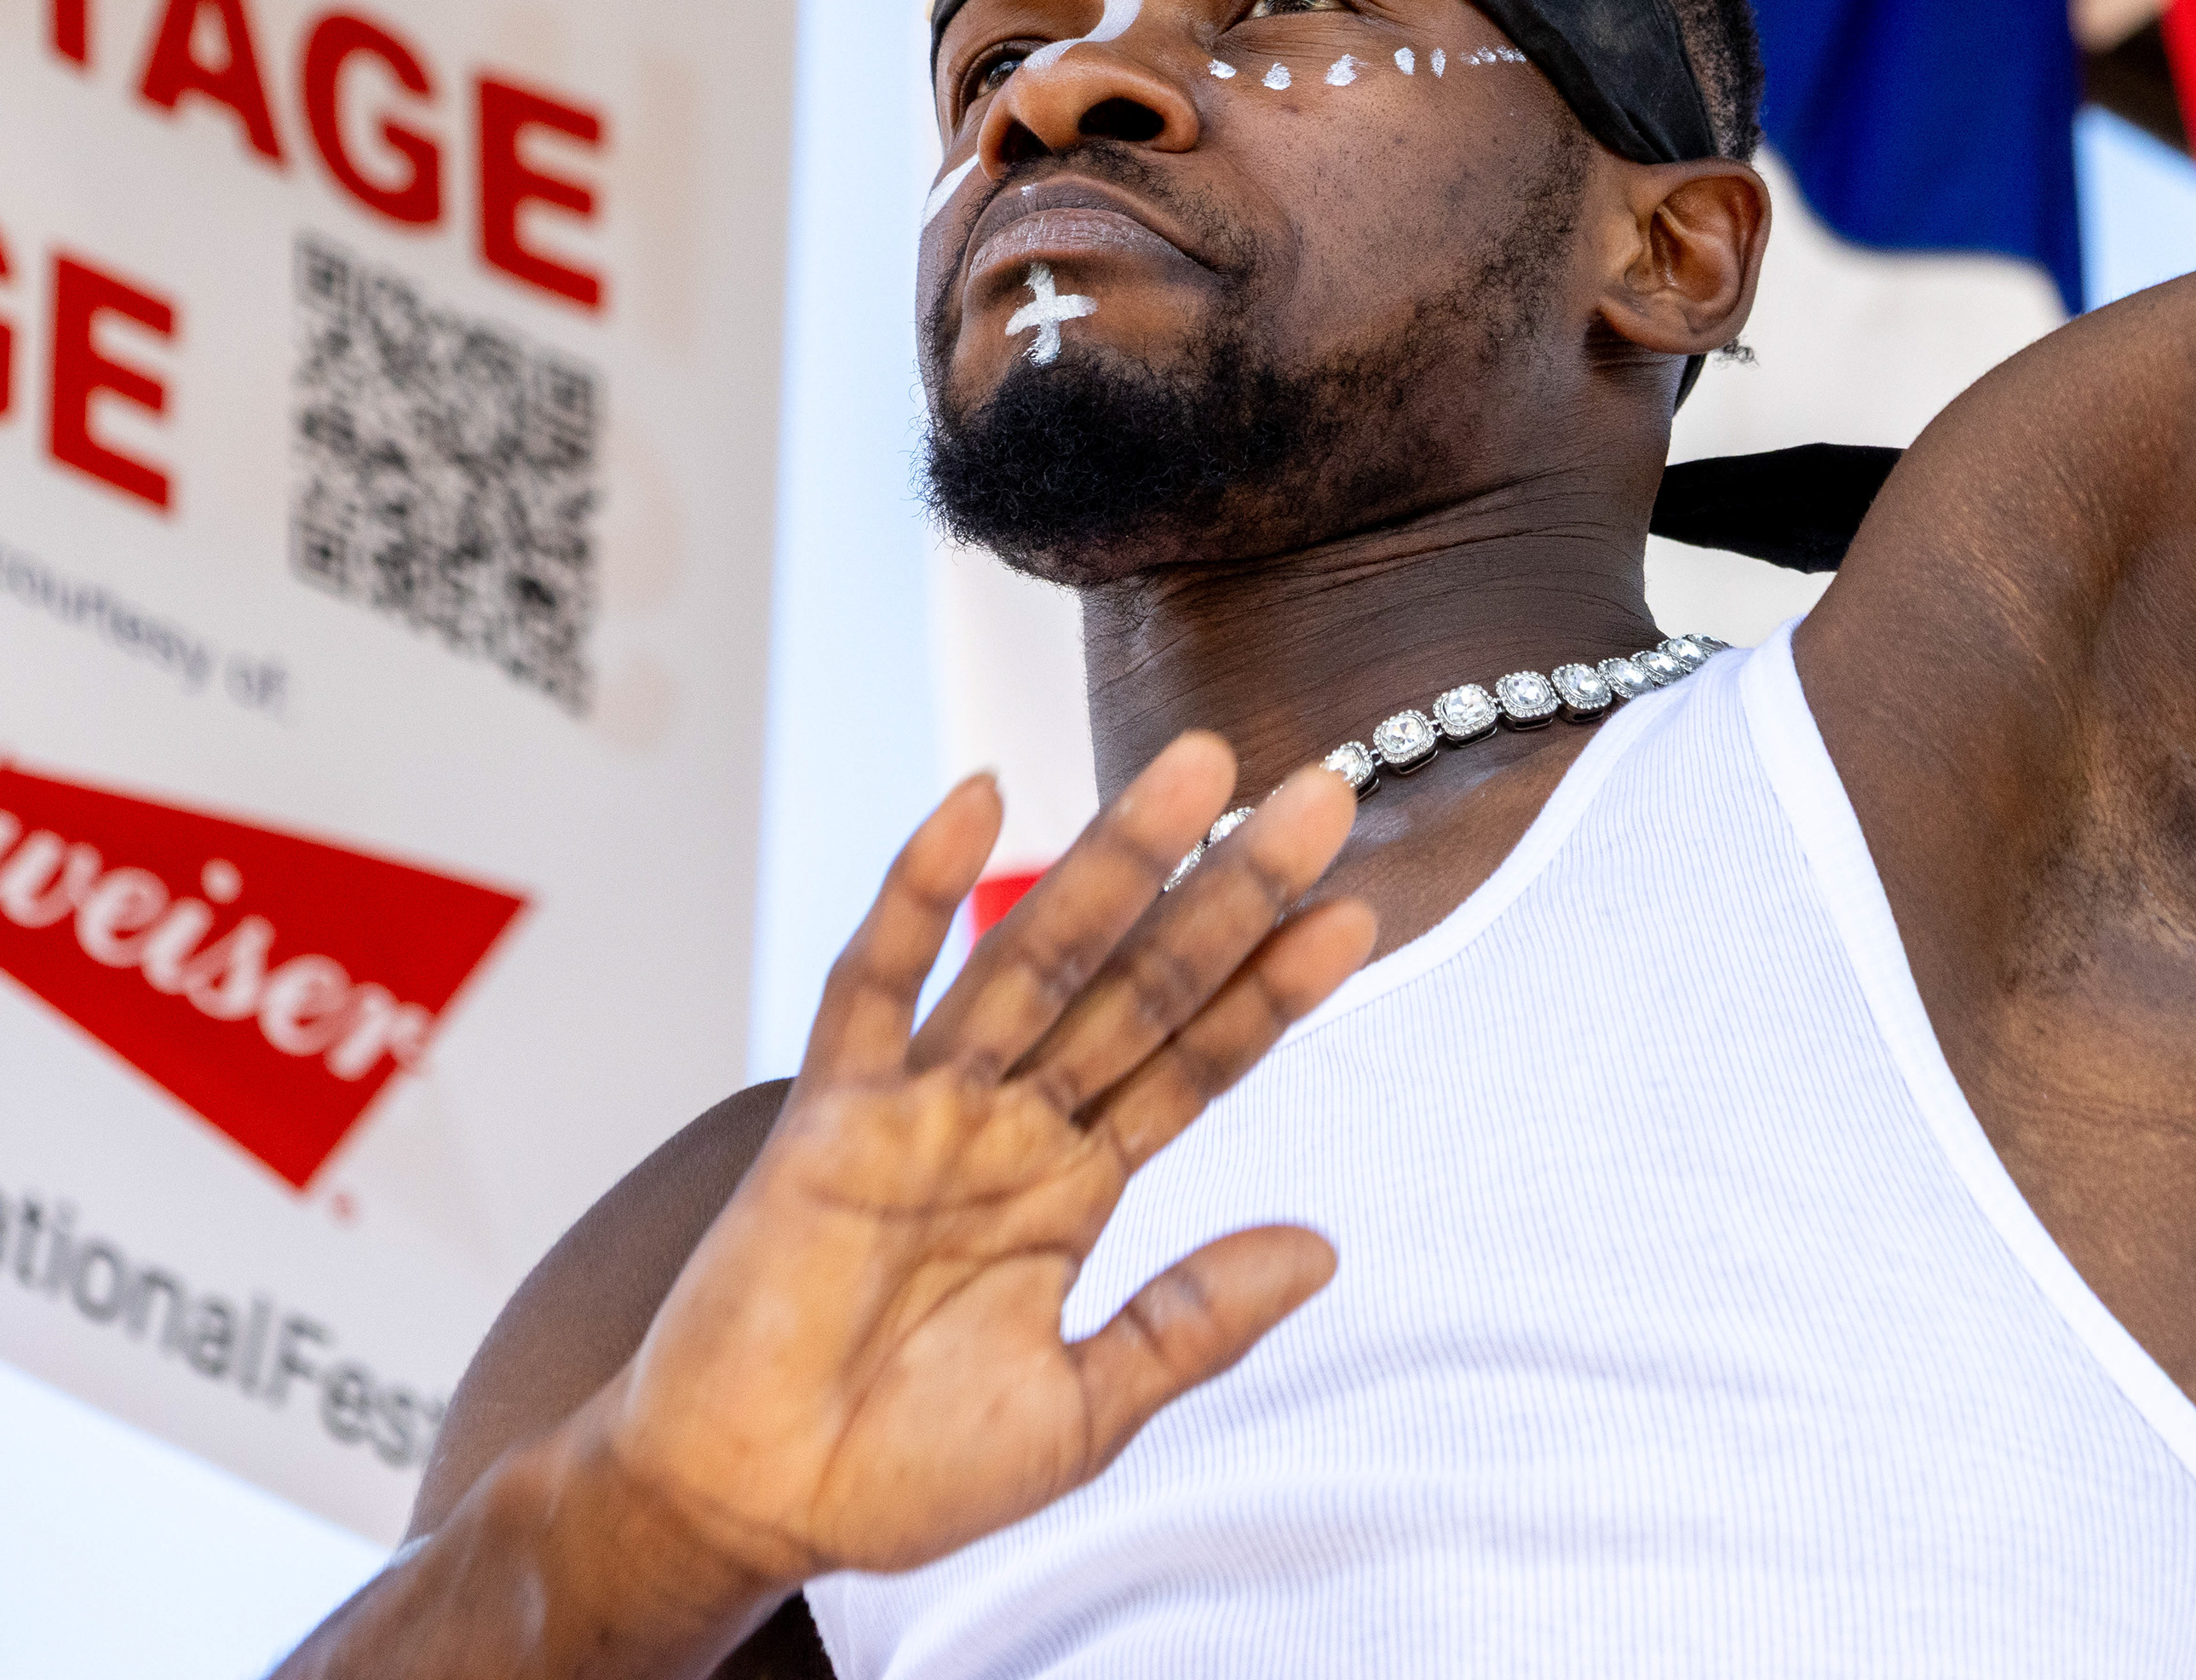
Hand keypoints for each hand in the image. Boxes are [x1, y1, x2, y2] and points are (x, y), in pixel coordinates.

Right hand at [584, 736, 1372, 1587]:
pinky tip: (978, 800)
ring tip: (1200, 769)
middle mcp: (1015, 1124)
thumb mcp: (1081, 1415)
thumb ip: (1192, 1325)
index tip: (1359, 915)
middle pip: (1144, 984)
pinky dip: (920, 892)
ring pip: (1037, 956)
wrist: (751, 1511)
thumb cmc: (901, 1473)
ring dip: (1115, 859)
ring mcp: (926, 1108)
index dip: (1274, 991)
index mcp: (1078, 1186)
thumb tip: (1322, 1248)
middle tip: (1321, 793)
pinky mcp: (828, 1116)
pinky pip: (874, 982)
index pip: (1199, 1061)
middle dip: (1231, 891)